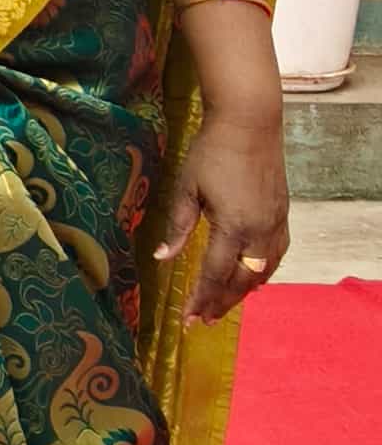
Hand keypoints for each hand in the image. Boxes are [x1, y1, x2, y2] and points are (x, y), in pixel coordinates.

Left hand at [151, 101, 290, 325]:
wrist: (249, 125)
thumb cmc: (212, 153)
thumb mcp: (187, 189)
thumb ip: (178, 227)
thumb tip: (162, 257)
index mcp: (233, 227)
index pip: (215, 274)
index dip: (201, 299)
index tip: (188, 319)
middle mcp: (260, 232)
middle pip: (241, 280)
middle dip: (221, 303)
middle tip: (202, 320)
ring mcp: (275, 224)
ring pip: (262, 272)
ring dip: (242, 291)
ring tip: (223, 305)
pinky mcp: (282, 215)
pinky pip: (276, 256)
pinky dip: (262, 273)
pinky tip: (251, 279)